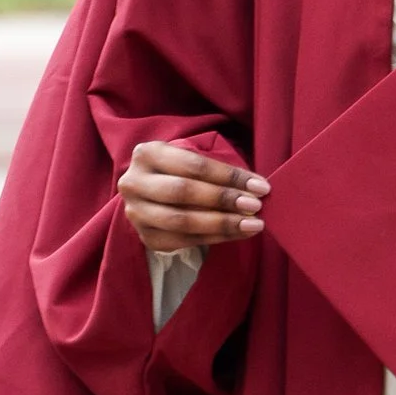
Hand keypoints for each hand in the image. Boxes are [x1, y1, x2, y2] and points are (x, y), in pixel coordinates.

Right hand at [118, 141, 266, 250]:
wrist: (152, 195)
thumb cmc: (180, 173)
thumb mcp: (189, 161)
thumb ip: (216, 171)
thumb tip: (256, 188)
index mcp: (147, 154)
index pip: (194, 165)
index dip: (229, 176)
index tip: (260, 186)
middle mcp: (134, 182)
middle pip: (184, 192)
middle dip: (224, 199)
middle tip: (255, 206)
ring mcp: (136, 212)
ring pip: (182, 220)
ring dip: (222, 223)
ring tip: (252, 224)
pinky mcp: (146, 237)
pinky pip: (185, 240)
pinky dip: (215, 238)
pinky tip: (237, 234)